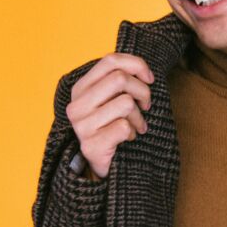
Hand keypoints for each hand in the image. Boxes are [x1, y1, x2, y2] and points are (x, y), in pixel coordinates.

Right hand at [65, 54, 154, 179]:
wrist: (104, 165)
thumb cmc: (112, 127)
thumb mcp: (112, 100)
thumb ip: (120, 81)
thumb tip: (144, 72)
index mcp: (80, 89)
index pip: (110, 61)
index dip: (136, 65)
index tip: (150, 79)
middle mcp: (77, 105)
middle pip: (120, 79)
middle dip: (142, 91)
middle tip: (146, 105)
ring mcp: (82, 126)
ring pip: (125, 103)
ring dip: (139, 116)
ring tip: (137, 125)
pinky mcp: (91, 145)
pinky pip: (124, 127)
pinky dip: (133, 132)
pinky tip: (129, 138)